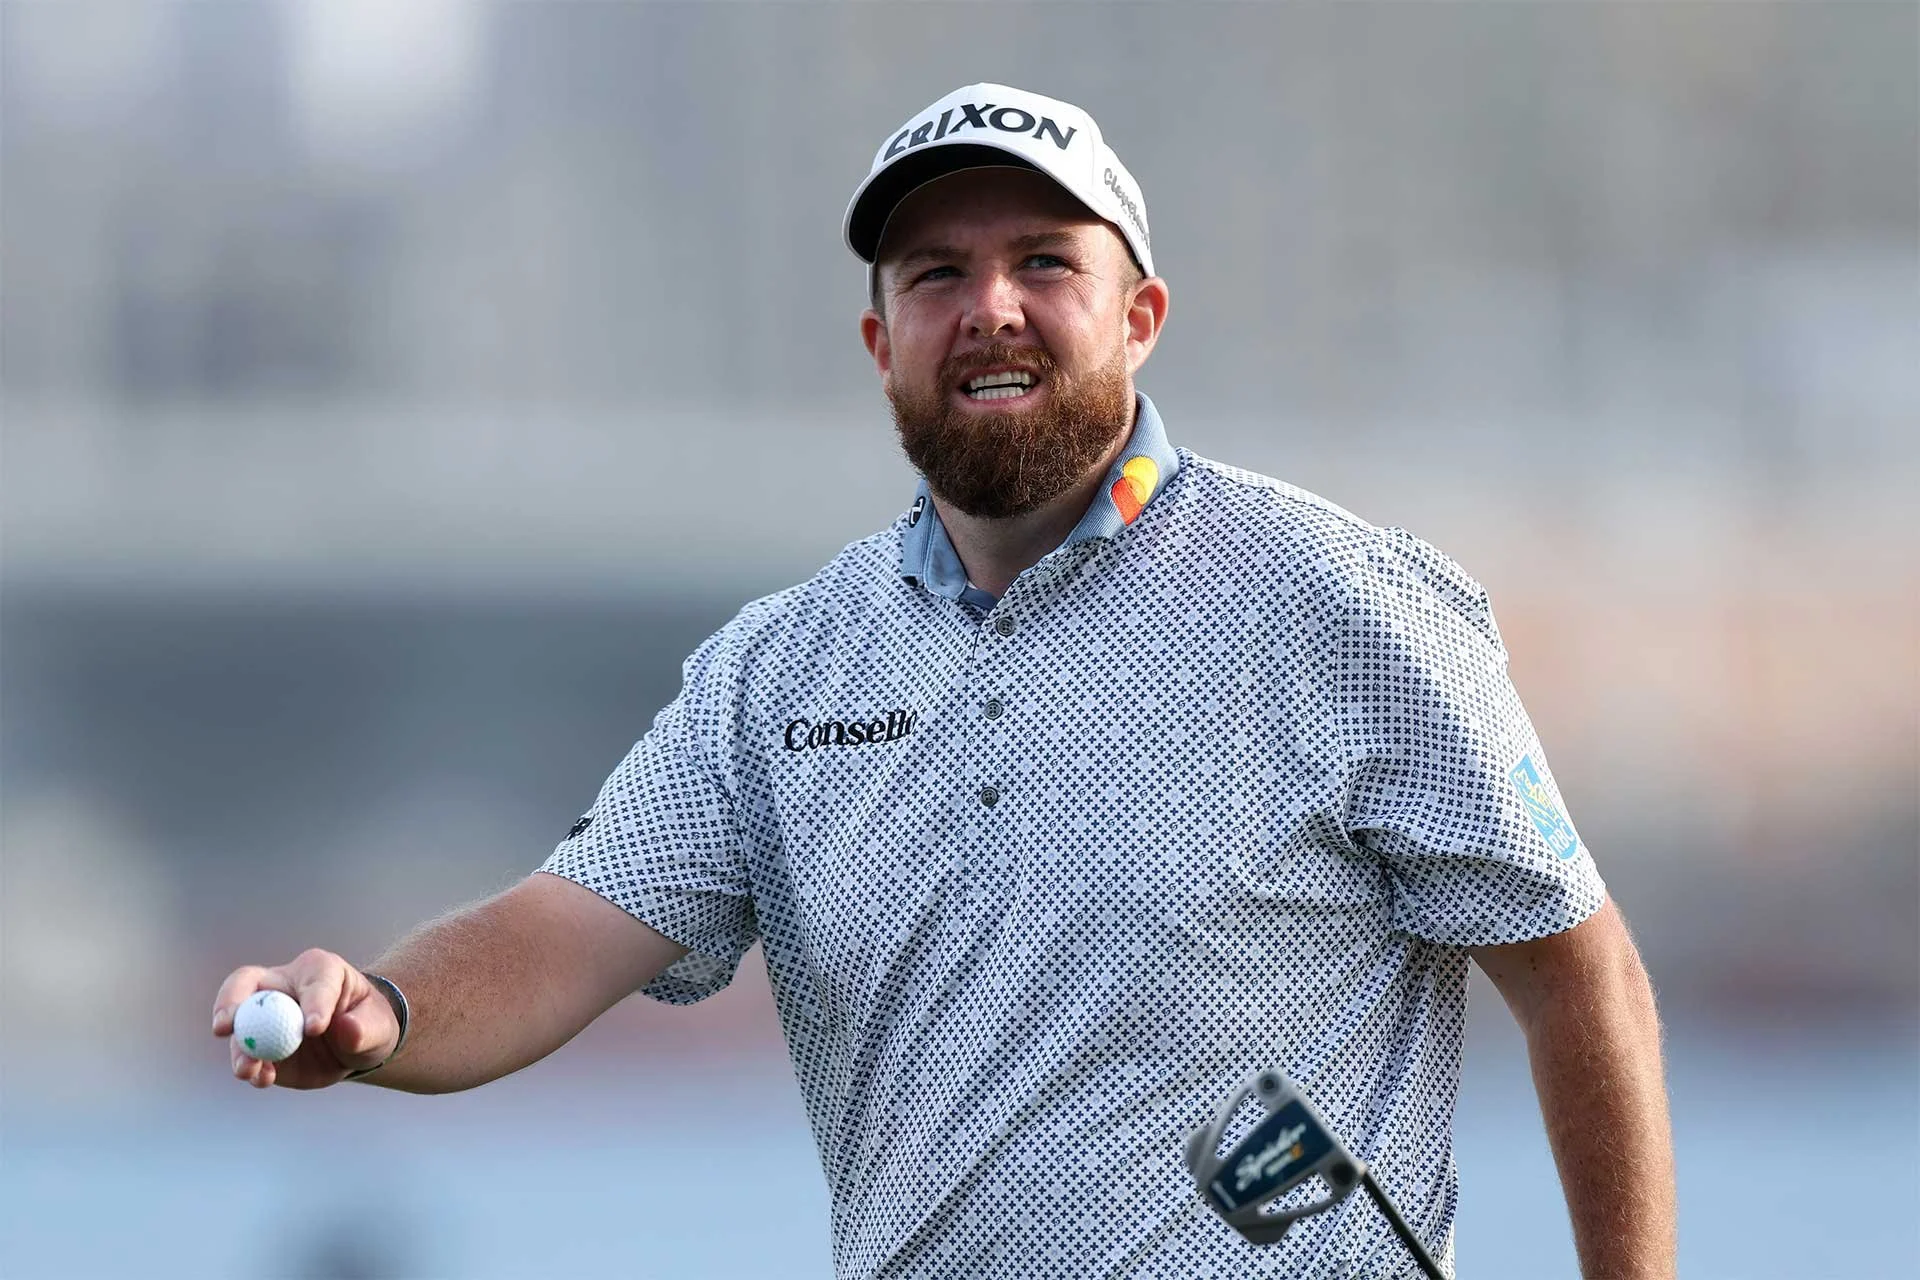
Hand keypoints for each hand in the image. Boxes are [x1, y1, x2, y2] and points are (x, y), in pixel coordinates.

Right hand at [211, 949, 398, 1089]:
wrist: (356, 1046)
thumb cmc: (369, 1023)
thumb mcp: (378, 1026)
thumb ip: (364, 1027)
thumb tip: (346, 1028)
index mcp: (320, 970)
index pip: (312, 982)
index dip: (312, 1003)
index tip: (314, 1029)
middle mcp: (284, 987)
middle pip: (245, 983)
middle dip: (230, 1002)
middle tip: (225, 1027)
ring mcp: (266, 1015)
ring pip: (240, 1026)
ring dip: (239, 1048)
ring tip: (248, 1069)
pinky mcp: (260, 1045)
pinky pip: (246, 1055)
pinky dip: (251, 1068)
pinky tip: (262, 1078)